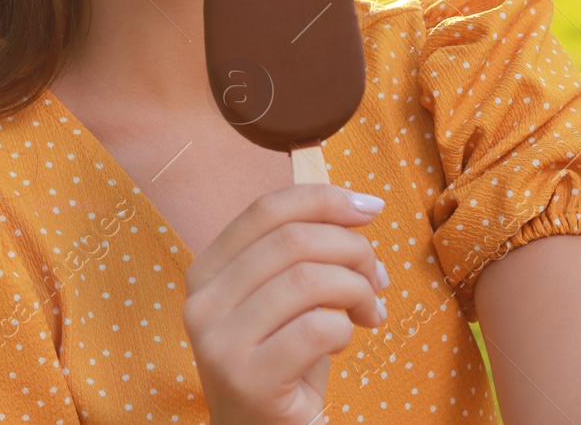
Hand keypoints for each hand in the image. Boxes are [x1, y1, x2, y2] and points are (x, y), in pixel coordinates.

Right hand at [182, 184, 389, 424]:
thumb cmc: (282, 364)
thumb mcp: (284, 300)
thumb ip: (303, 253)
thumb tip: (360, 207)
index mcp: (205, 271)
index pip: (265, 210)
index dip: (323, 200)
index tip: (371, 208)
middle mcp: (202, 302)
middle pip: (293, 240)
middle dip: (352, 249)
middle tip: (378, 277)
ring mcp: (219, 342)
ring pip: (308, 279)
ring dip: (357, 289)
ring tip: (370, 310)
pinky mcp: (248, 379)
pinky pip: (318, 328)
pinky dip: (346, 329)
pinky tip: (344, 342)